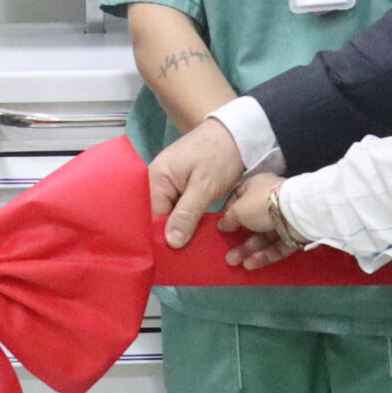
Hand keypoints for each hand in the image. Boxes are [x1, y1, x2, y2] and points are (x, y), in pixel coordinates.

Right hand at [149, 117, 244, 247]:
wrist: (238, 134)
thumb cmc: (220, 156)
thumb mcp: (204, 187)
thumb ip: (186, 215)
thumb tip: (171, 243)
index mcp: (156, 177)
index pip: (153, 216)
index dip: (163, 237)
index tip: (174, 258)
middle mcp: (157, 180)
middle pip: (159, 216)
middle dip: (172, 235)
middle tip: (185, 258)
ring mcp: (169, 183)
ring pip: (170, 214)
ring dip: (182, 229)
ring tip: (191, 251)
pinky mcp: (182, 186)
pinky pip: (179, 208)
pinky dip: (188, 220)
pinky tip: (195, 234)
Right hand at [218, 173, 299, 269]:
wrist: (296, 213)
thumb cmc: (262, 204)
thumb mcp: (238, 210)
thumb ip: (228, 219)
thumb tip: (222, 225)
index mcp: (257, 187)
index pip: (240, 196)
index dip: (230, 210)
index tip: (223, 224)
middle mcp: (270, 201)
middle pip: (251, 222)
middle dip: (238, 238)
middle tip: (227, 252)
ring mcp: (282, 219)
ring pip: (263, 237)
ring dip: (248, 250)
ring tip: (234, 262)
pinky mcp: (292, 235)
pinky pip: (275, 246)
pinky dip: (263, 255)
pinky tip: (250, 264)